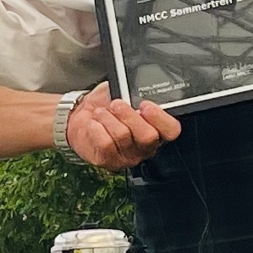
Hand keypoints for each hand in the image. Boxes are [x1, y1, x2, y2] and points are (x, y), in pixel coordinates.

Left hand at [64, 87, 181, 171]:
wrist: (81, 116)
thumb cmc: (105, 104)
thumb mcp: (123, 91)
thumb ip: (135, 92)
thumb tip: (137, 90)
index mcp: (156, 128)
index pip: (171, 130)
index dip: (160, 118)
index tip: (145, 104)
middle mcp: (146, 146)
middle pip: (148, 136)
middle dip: (129, 115)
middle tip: (117, 104)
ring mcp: (128, 157)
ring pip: (123, 136)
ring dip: (108, 118)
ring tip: (101, 113)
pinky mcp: (109, 161)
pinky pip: (105, 144)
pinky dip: (96, 128)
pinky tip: (95, 124)